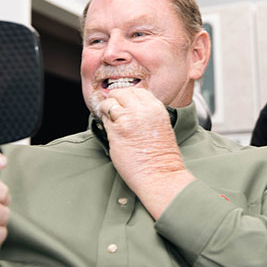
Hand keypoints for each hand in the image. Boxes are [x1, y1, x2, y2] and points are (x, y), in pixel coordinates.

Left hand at [99, 88, 194, 218]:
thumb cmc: (162, 156)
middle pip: (120, 92)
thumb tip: (129, 106)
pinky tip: (111, 132)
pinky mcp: (116, 131)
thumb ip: (147, 113)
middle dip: (115, 99)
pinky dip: (105, 123)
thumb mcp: (161, 125)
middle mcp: (142, 110)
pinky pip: (104, 120)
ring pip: (109, 104)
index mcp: (156, 107)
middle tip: (112, 109)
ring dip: (107, 111)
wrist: (161, 175)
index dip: (127, 96)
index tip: (123, 102)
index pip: (136, 90)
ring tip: (110, 120)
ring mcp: (128, 119)